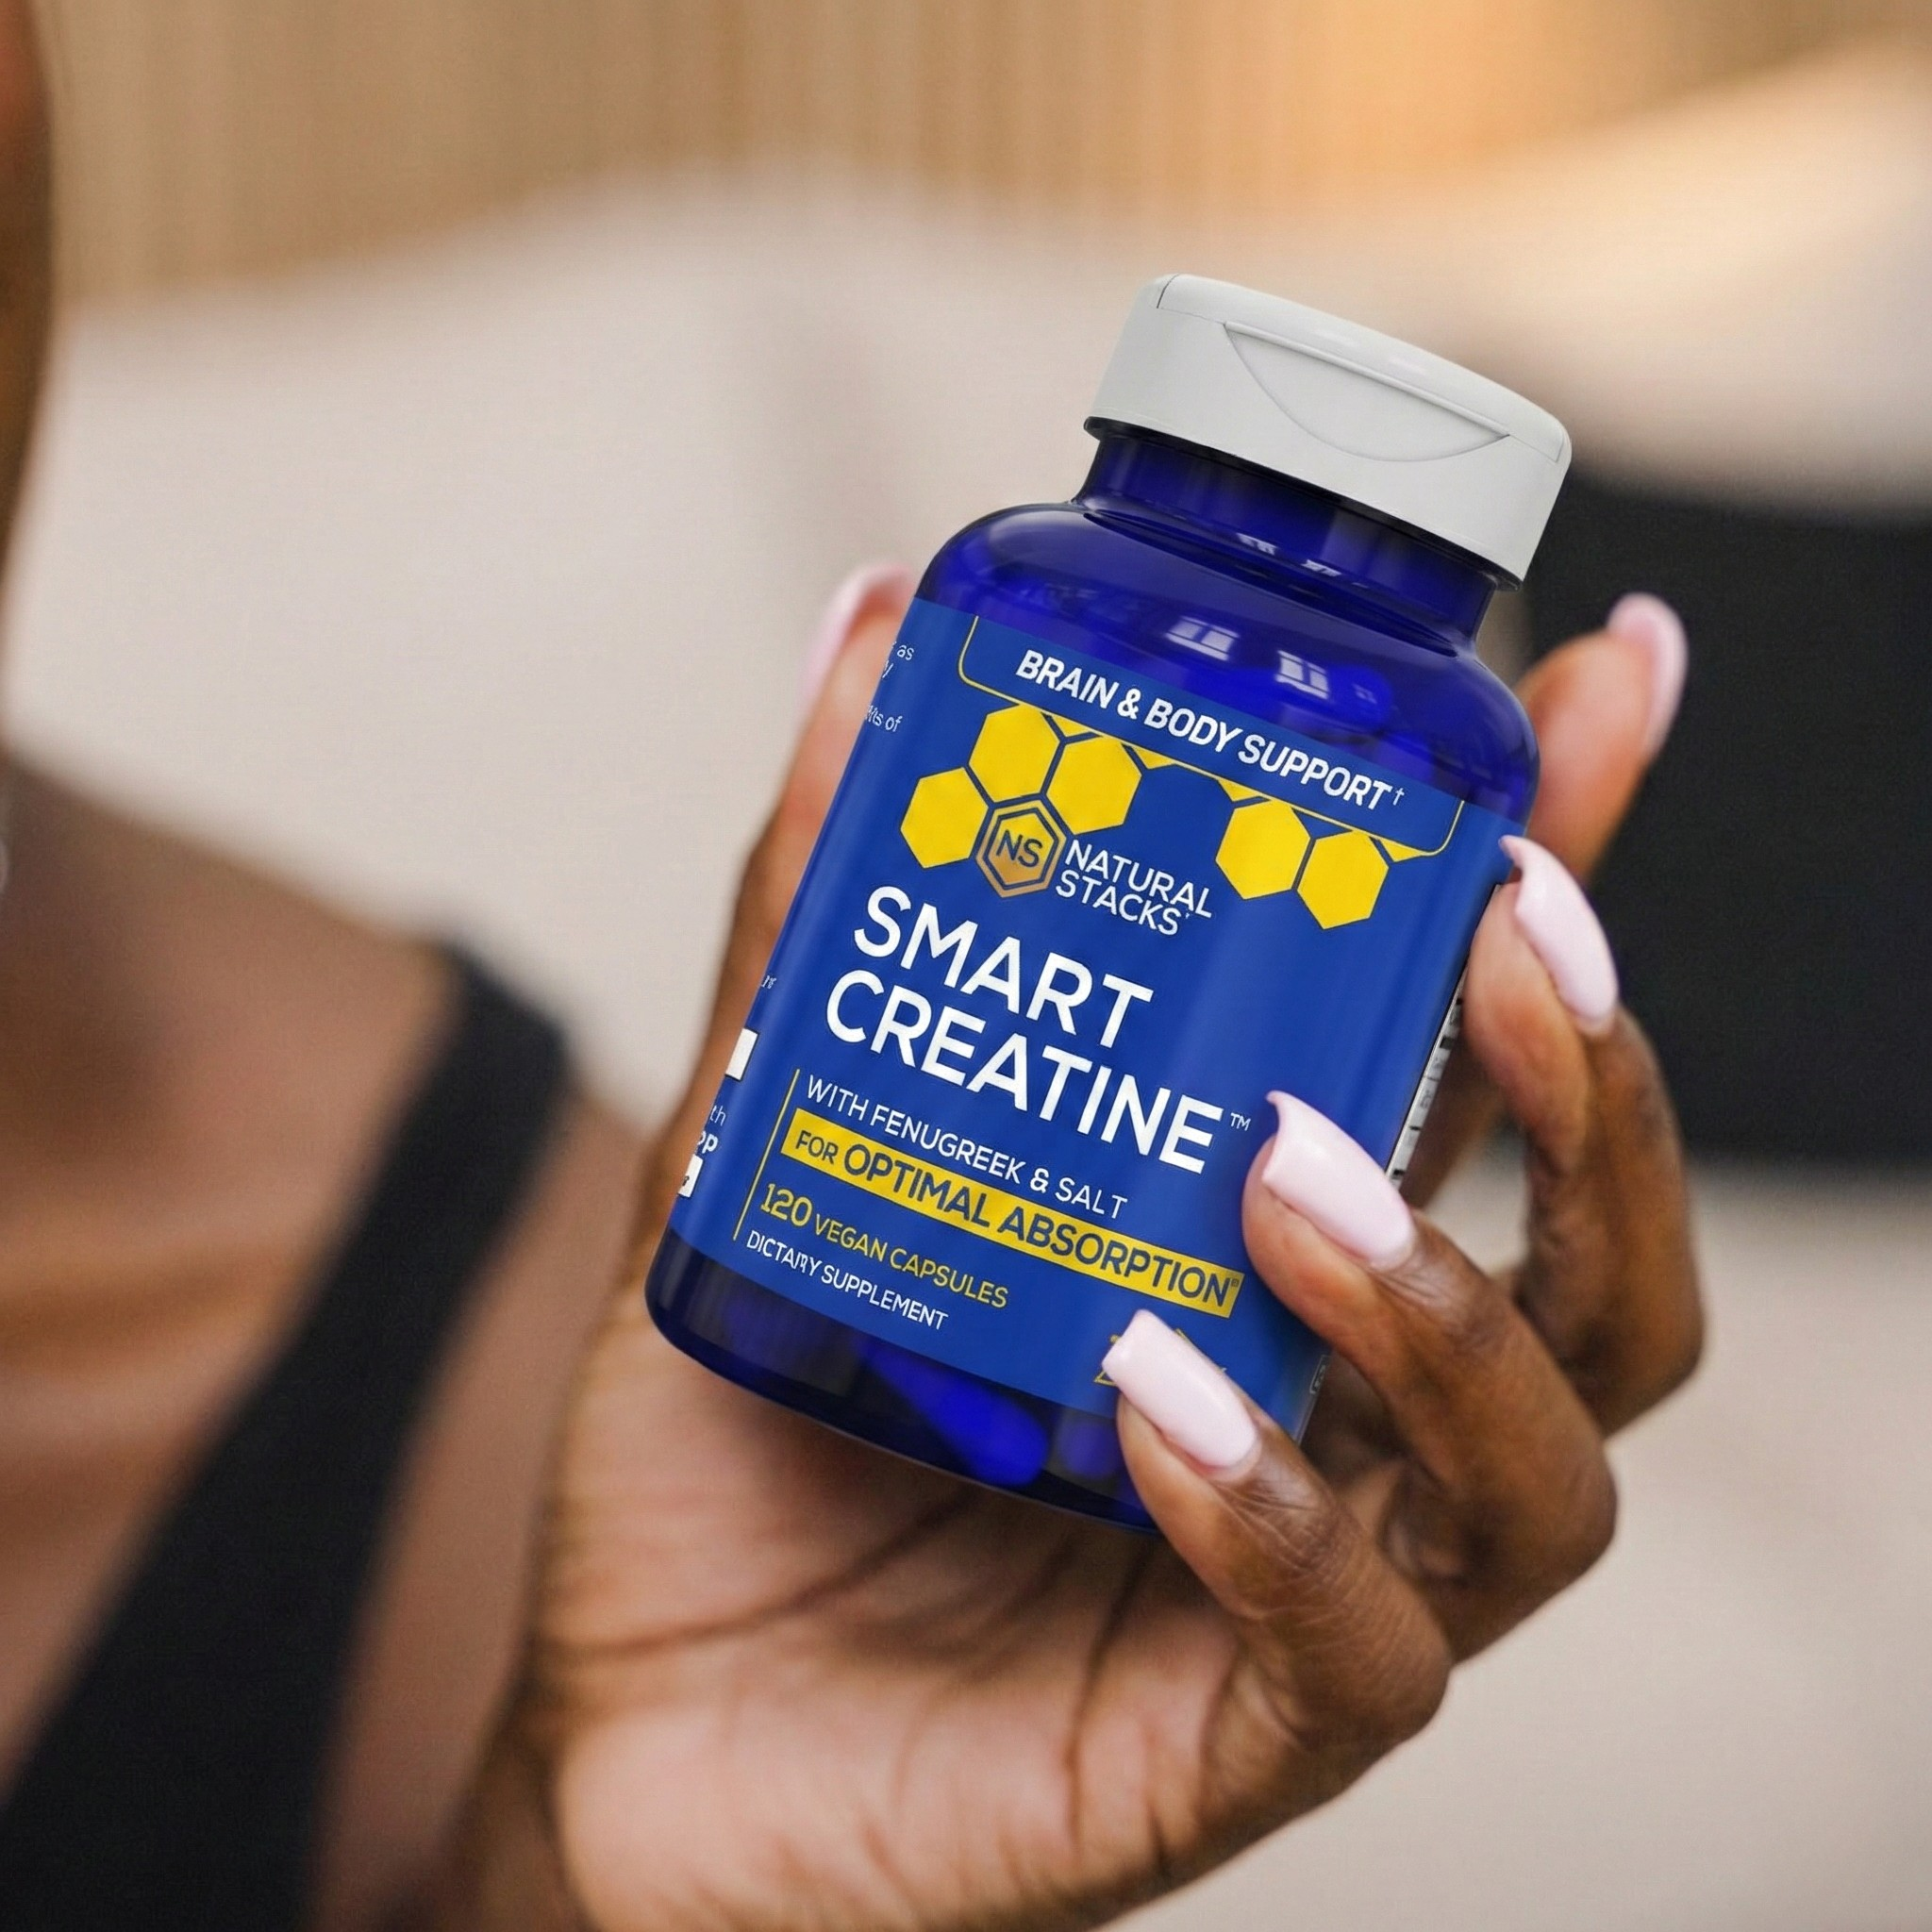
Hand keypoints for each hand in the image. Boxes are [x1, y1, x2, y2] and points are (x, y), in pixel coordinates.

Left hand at [437, 576, 1699, 1930]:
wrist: (636, 1733)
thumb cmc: (733, 1440)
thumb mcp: (760, 1139)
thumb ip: (817, 914)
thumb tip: (867, 634)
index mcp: (1263, 1244)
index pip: (1472, 1052)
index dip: (1572, 864)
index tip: (1602, 679)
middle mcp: (1333, 1397)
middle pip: (1600, 1249)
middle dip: (1597, 1073)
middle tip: (1513, 925)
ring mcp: (1316, 1574)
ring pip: (1546, 1455)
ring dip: (1447, 1294)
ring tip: (1286, 1170)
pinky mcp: (1240, 1739)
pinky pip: (1356, 1651)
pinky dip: (1275, 1515)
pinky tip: (1160, 1399)